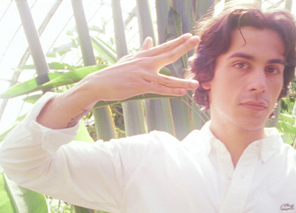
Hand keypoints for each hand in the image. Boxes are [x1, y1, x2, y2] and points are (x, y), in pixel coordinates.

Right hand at [82, 33, 199, 101]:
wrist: (99, 83)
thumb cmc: (115, 72)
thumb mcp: (130, 59)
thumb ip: (142, 50)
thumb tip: (149, 39)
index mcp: (144, 56)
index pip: (164, 47)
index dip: (178, 42)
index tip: (190, 36)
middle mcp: (145, 62)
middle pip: (168, 54)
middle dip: (183, 47)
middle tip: (196, 40)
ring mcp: (143, 74)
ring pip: (166, 79)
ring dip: (183, 82)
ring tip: (196, 83)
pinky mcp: (139, 86)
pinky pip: (158, 89)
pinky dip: (171, 91)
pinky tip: (181, 93)